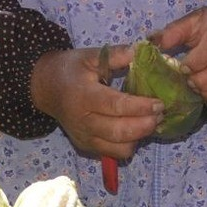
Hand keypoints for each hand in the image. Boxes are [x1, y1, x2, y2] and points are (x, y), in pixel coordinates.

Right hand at [31, 45, 160, 161]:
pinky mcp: (87, 147)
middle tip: (161, 114)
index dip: (140, 107)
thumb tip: (142, 52)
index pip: (115, 106)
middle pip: (119, 132)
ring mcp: (84, 137)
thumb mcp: (90, 56)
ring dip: (139, 137)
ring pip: (118, 148)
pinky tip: (136, 130)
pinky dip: (128, 145)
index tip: (159, 103)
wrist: (46, 88)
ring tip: (151, 122)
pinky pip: (113, 154)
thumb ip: (116, 55)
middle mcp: (83, 121)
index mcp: (83, 95)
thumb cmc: (71, 69)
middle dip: (145, 125)